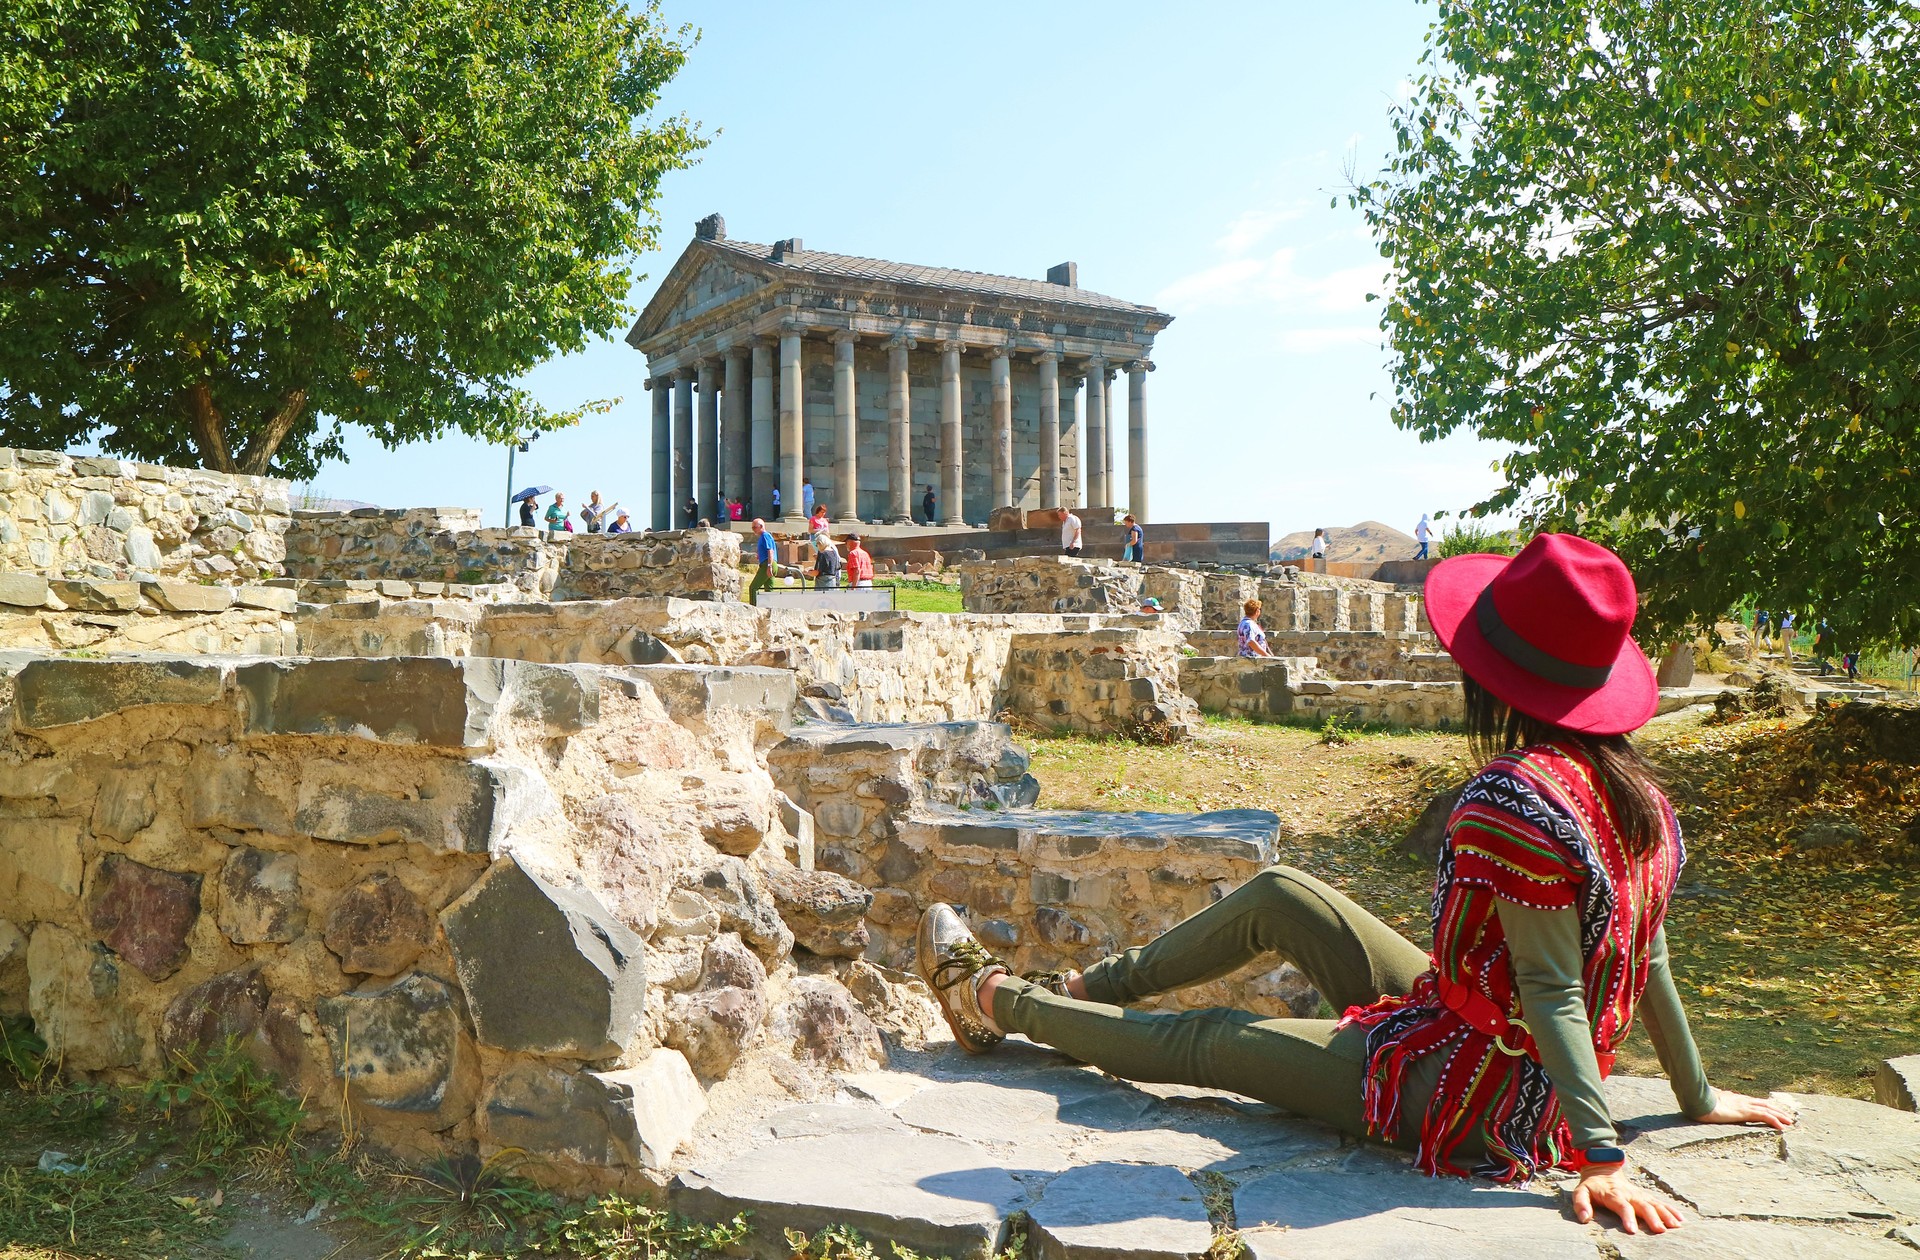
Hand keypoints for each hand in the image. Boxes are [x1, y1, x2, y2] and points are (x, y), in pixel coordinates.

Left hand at [1570, 1165, 1684, 1233]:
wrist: (1603, 1168)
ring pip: (1655, 1203)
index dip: (1627, 1217)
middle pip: (1643, 1205)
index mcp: (1613, 1195)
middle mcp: (1629, 1194)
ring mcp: (1639, 1194)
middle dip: (1652, 1218)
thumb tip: (1584, 1218)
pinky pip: (1660, 1202)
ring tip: (1676, 1227)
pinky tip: (1681, 1220)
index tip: (1633, 1231)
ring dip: (1666, 1214)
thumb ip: (1581, 1204)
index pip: (1622, 1206)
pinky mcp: (1646, 1195)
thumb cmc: (1592, 1185)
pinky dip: (1671, 1210)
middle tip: (1660, 1230)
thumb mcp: (1581, 1191)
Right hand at [1694, 1090, 1794, 1129]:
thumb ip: (1712, 1103)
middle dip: (1776, 1110)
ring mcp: (1743, 1105)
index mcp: (1734, 1099)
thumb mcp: (1708, 1103)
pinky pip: (1764, 1116)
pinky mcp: (1744, 1112)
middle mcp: (1741, 1100)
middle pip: (1764, 1104)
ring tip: (1789, 1123)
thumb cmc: (1699, 1103)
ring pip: (1767, 1109)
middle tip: (1787, 1117)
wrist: (1697, 1102)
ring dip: (1779, 1116)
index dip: (1765, 1106)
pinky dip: (1774, 1121)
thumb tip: (1707, 1104)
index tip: (1773, 1111)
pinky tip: (1781, 1127)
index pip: (1754, 1101)